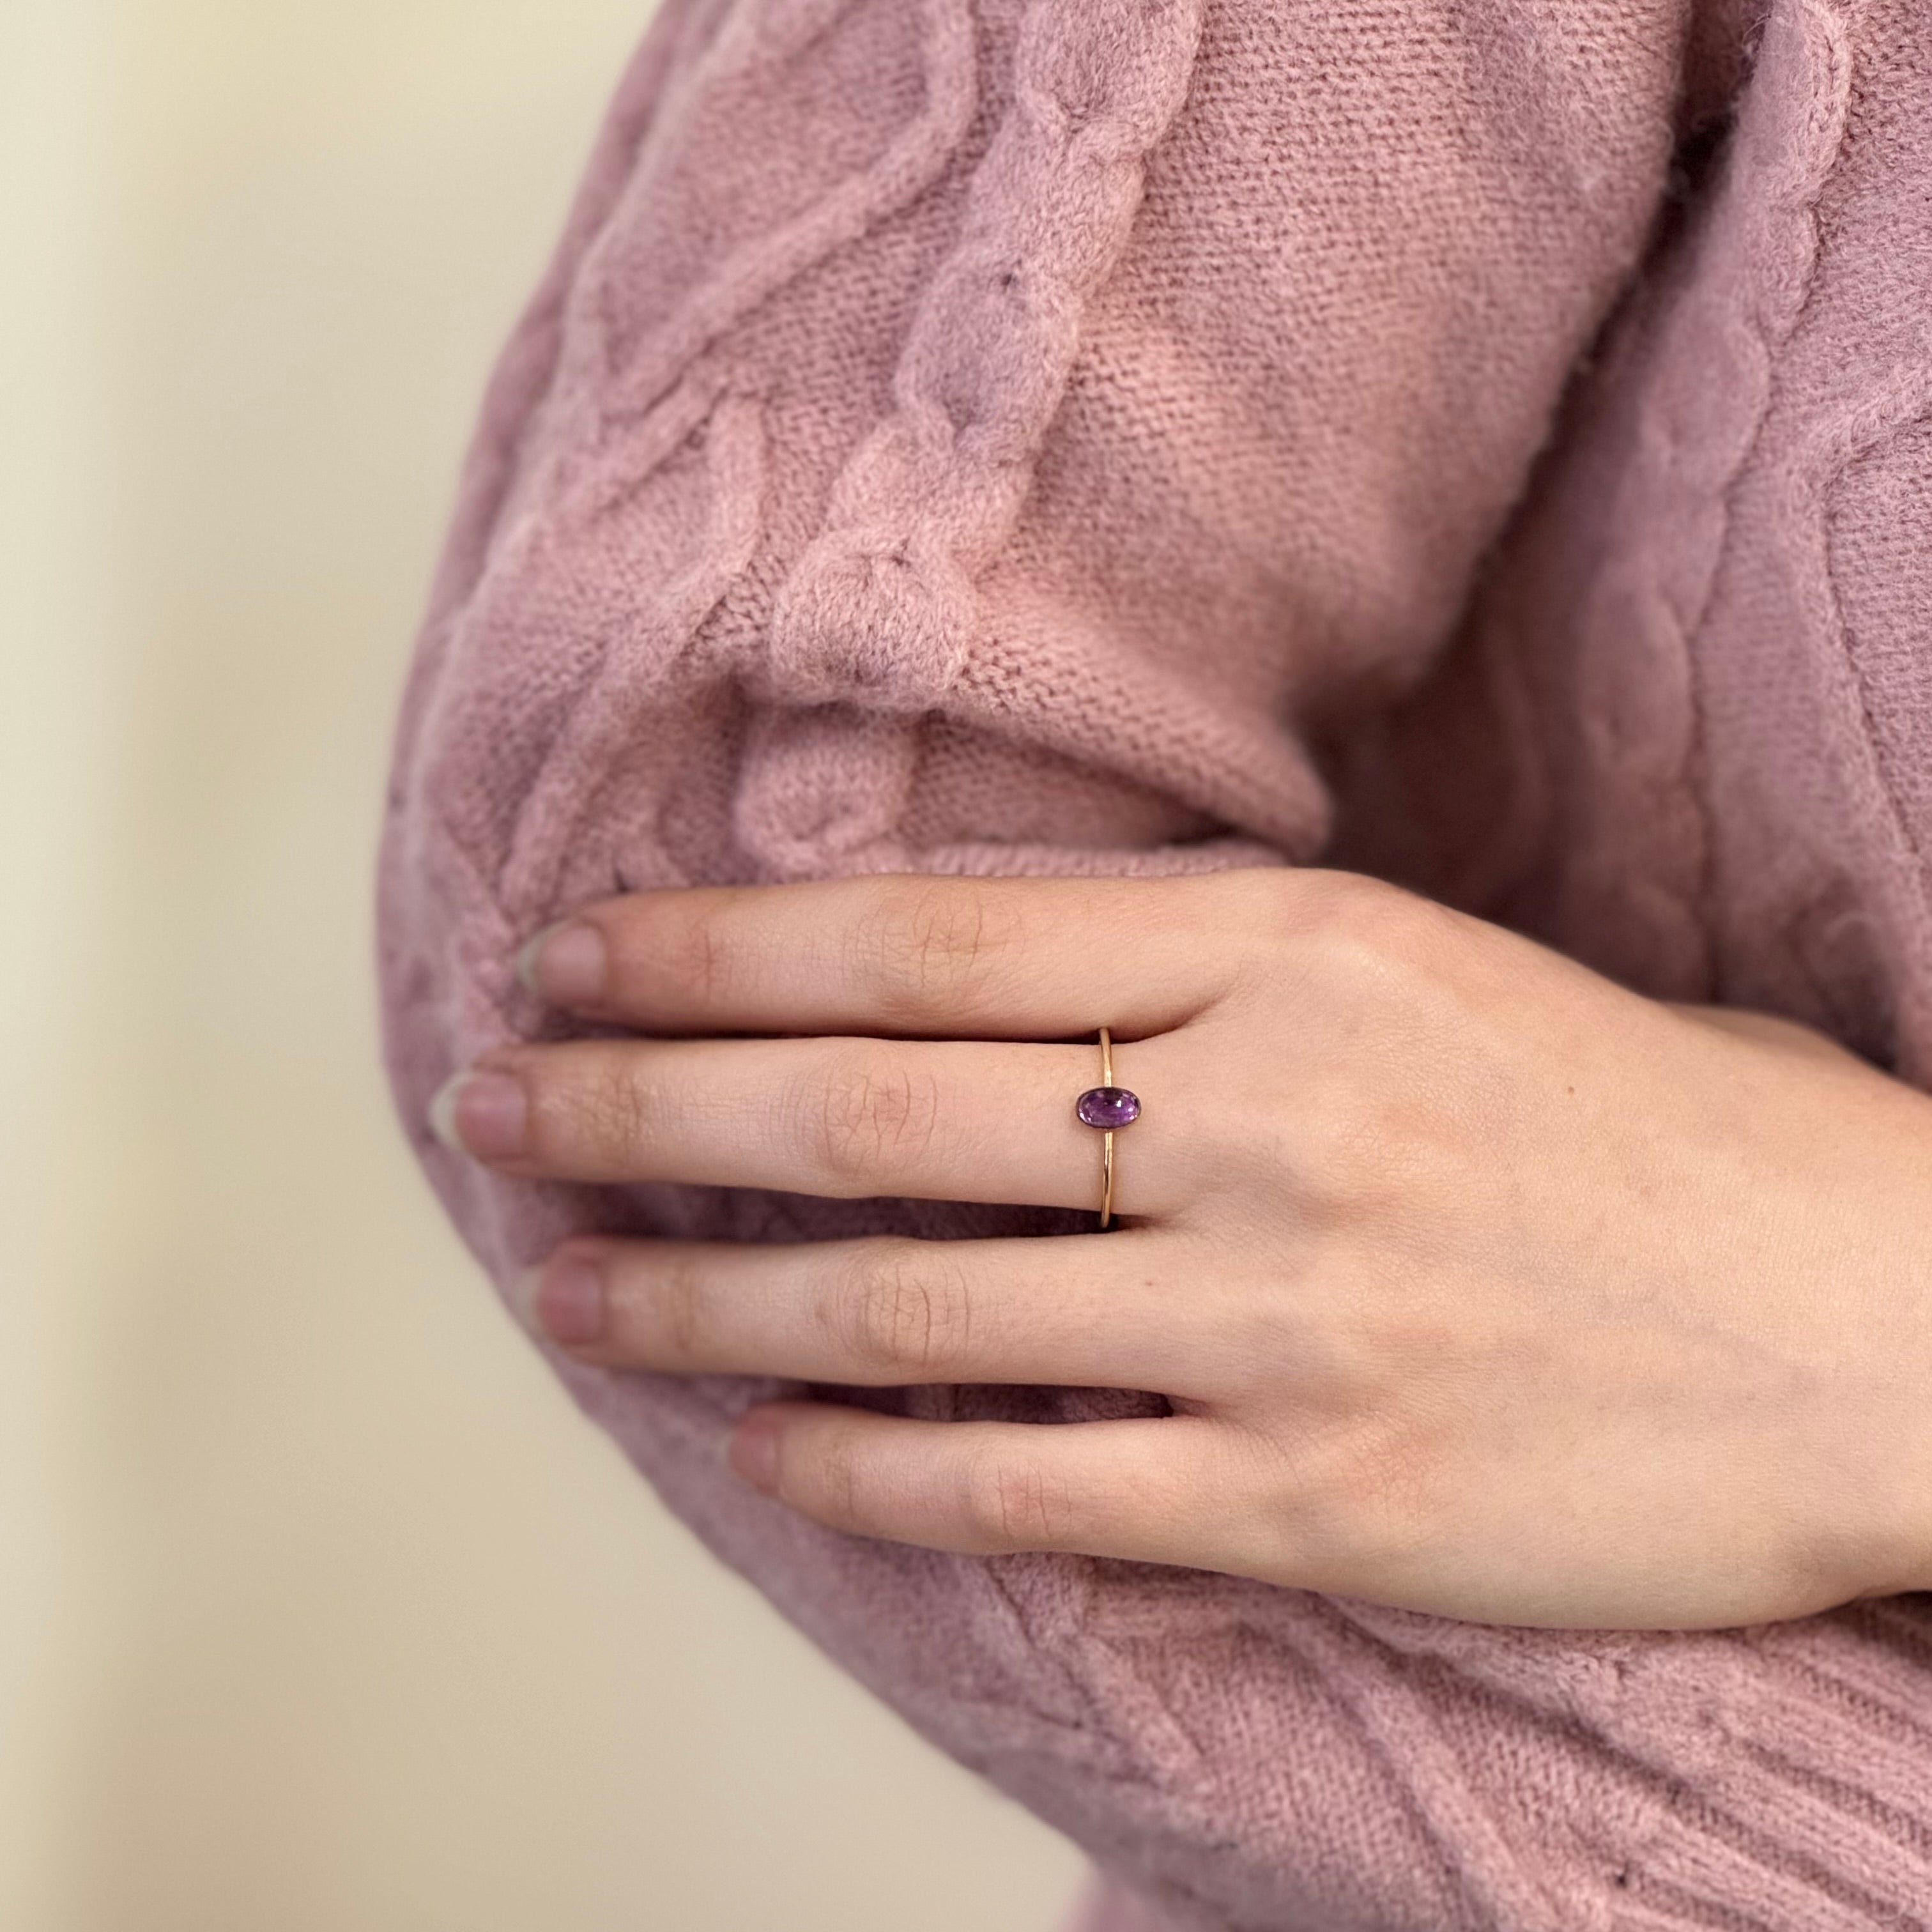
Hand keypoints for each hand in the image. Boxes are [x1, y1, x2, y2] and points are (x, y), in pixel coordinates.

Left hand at [429, 869, 1931, 1627]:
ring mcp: (1276, 1317)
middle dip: (642, 1105)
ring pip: (899, 1305)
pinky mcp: (1312, 1496)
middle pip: (863, 1110)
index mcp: (1294, 948)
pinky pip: (1017, 1482)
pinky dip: (859, 1461)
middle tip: (493, 1101)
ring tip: (567, 1277)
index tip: (574, 962)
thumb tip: (976, 997)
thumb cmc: (1656, 1127)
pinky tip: (758, 1436)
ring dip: (699, 1293)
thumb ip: (1211, 977)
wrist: (1885, 1318)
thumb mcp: (1433, 972)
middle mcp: (1254, 1117)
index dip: (716, 952)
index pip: (922, 938)